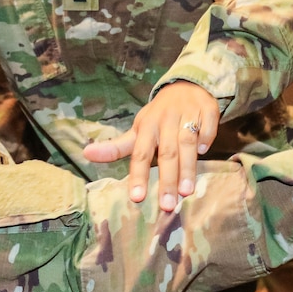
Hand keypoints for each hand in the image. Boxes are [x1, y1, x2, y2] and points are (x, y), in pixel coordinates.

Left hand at [82, 81, 219, 210]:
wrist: (187, 86)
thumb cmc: (159, 116)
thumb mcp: (138, 130)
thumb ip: (116, 147)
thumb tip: (86, 154)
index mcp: (147, 127)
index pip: (140, 154)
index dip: (139, 175)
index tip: (137, 198)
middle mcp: (165, 121)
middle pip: (166, 153)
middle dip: (166, 180)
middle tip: (167, 205)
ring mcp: (187, 114)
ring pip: (187, 142)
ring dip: (187, 167)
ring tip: (186, 192)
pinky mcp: (207, 109)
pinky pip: (207, 127)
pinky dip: (206, 139)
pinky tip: (204, 152)